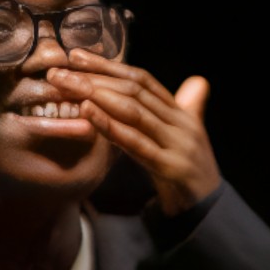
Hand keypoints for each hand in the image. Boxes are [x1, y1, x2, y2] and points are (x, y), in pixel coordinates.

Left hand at [73, 62, 219, 213]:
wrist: (210, 213)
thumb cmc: (191, 175)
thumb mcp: (188, 138)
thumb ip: (189, 109)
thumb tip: (198, 82)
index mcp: (182, 114)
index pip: (142, 80)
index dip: (110, 65)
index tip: (77, 56)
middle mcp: (181, 124)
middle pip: (134, 91)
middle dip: (95, 78)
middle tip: (59, 72)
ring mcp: (177, 145)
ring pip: (134, 112)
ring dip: (97, 95)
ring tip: (66, 87)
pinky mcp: (171, 168)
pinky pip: (136, 143)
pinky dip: (110, 125)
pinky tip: (87, 112)